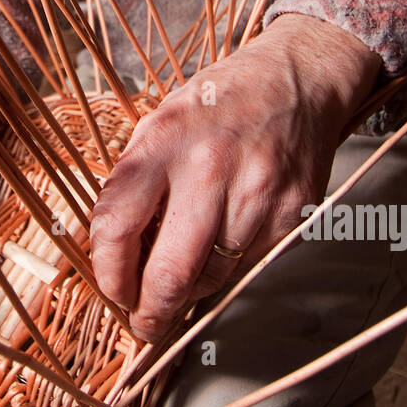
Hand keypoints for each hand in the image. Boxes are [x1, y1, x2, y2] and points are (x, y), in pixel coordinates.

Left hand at [90, 14, 381, 341]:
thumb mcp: (160, 123)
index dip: (108, 274)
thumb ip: (134, 183)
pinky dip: (230, 269)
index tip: (113, 290)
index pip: (116, 228)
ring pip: (211, 280)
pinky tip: (225, 243)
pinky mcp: (289, 216)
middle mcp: (208, 170)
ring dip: (191, 291)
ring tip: (186, 273)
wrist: (297, 81)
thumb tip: (115, 255)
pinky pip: (247, 267)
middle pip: (169, 275)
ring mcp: (255, 196)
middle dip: (150, 315)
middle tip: (144, 325)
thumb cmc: (218, 104)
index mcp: (163, 143)